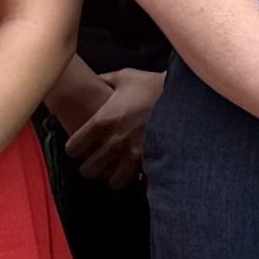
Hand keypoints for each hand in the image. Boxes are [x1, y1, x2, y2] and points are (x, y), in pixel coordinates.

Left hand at [61, 67, 164, 188]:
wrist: (185, 95)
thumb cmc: (153, 85)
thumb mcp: (125, 77)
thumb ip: (105, 80)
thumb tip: (93, 79)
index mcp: (103, 121)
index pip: (74, 148)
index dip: (74, 149)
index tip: (79, 147)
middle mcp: (115, 141)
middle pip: (89, 170)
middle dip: (89, 167)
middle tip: (94, 162)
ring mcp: (134, 152)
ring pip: (112, 181)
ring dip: (111, 177)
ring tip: (113, 171)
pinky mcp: (152, 159)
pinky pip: (136, 179)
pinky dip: (134, 178)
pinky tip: (134, 171)